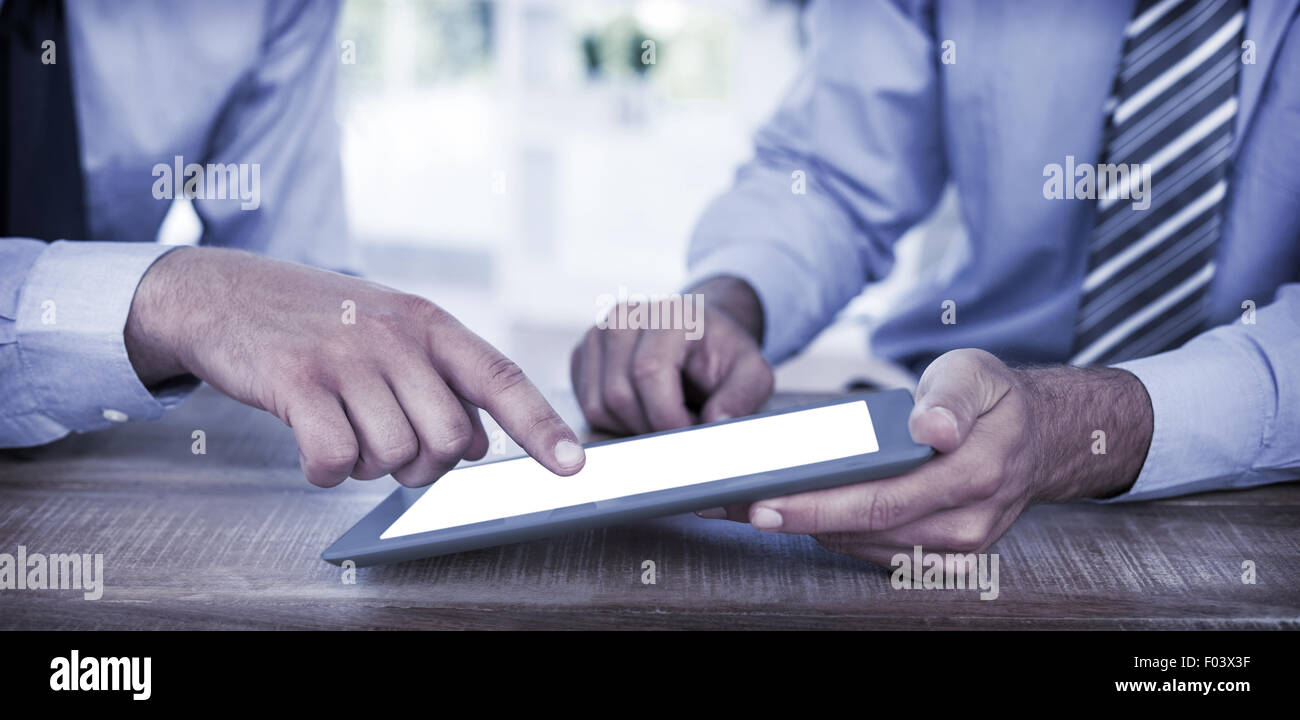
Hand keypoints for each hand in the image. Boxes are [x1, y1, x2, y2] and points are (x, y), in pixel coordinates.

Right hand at [125, 247, 584, 486]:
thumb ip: (442, 384)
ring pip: (391, 457)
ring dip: (365, 463)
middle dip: (420, 464)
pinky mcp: (297, 380)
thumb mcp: (392, 335)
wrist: (225, 291)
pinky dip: (323, 471)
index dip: (541, 426)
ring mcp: (347, 356)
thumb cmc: (319, 322)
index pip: (502, 377)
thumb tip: (481, 445)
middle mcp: (397, 337)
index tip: (573, 466)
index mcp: (430, 325)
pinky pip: (333, 460)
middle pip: (448, 441)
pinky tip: (309, 443)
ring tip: (339, 426)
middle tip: (384, 441)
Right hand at [570, 276, 773, 434]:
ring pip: (598, 406)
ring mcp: (597, 334)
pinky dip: (616, 421)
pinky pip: (587, 407)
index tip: (689, 434)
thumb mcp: (752, 373)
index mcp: (668, 314)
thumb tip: (715, 423)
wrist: (700, 335)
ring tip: (666, 415)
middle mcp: (624, 316)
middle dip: (652, 426)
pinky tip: (643, 410)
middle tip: (683, 425)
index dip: (666, 417)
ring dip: (634, 427)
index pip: (648, 372)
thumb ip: (741, 397)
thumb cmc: (723, 354)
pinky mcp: (581, 355)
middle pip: (619, 394)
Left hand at [696, 349, 1153, 564]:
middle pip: (867, 530)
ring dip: (809, 530)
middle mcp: (970, 520)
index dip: (818, 505)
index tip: (765, 502)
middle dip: (796, 519)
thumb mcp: (976, 373)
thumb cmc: (994, 400)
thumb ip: (952, 396)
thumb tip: (933, 427)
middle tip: (735, 507)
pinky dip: (838, 536)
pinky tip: (800, 517)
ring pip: (868, 546)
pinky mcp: (948, 556)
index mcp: (977, 471)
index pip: (883, 499)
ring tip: (751, 510)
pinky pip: (882, 554)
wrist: (1039, 437)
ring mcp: (960, 545)